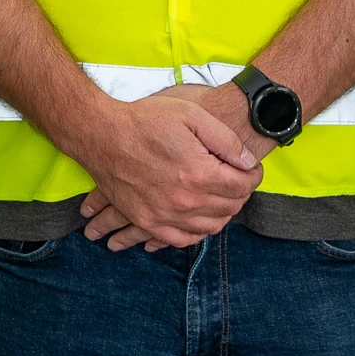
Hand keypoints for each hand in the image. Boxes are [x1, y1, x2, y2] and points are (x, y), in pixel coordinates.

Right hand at [68, 83, 260, 249]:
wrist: (101, 134)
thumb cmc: (145, 121)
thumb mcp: (192, 116)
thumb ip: (226, 141)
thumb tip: (248, 162)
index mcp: (199, 174)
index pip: (242, 186)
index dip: (253, 176)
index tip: (252, 168)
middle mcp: (185, 201)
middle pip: (229, 208)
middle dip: (241, 194)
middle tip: (239, 180)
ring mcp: (164, 214)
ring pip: (209, 227)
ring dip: (223, 214)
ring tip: (223, 198)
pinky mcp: (147, 220)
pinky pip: (180, 239)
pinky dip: (196, 233)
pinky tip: (199, 221)